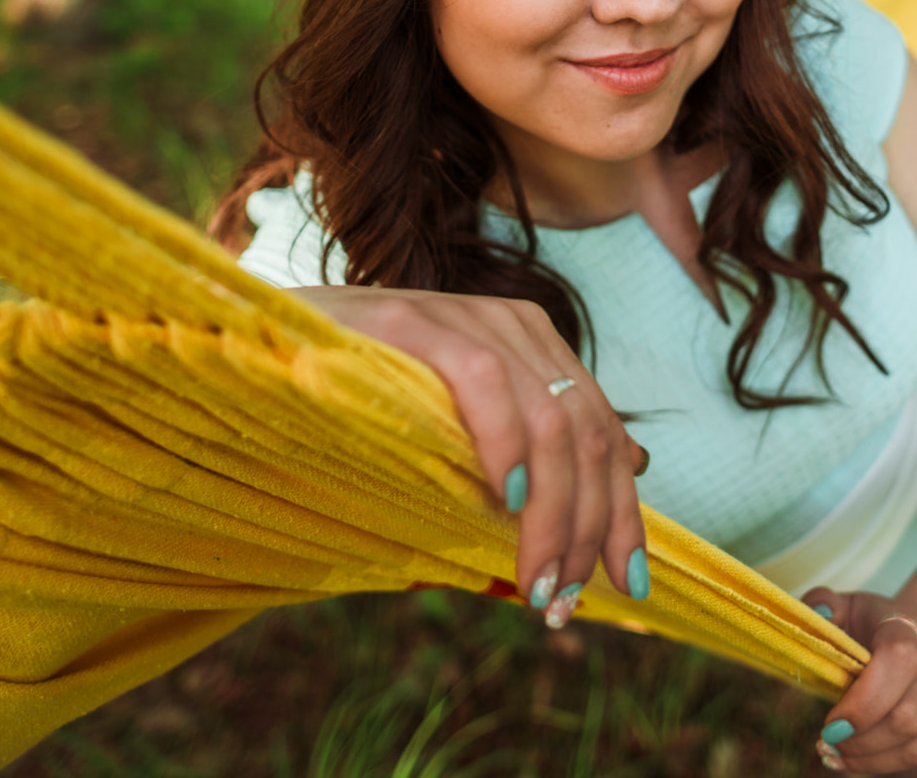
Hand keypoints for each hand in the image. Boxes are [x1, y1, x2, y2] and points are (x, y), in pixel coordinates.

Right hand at [294, 284, 648, 624]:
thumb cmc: (374, 397)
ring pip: (549, 421)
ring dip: (551, 514)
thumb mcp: (470, 425)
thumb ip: (545, 442)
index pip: (606, 434)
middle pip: (587, 434)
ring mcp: (469, 317)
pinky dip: (504, 443)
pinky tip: (505, 498)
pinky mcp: (418, 320)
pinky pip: (483, 381)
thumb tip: (639, 466)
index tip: (628, 584)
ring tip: (537, 579)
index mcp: (538, 348)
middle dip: (589, 527)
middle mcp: (517, 326)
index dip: (623, 512)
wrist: (278, 342)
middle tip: (565, 598)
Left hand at [800, 587, 916, 772]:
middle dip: (863, 744)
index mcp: (909, 622)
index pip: (897, 662)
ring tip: (849, 756)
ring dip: (880, 762)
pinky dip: (910, 765)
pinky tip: (884, 755)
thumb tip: (817, 614)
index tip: (830, 725)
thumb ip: (821, 605)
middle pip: (910, 718)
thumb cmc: (878, 626)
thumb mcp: (847, 608)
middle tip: (833, 747)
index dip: (862, 705)